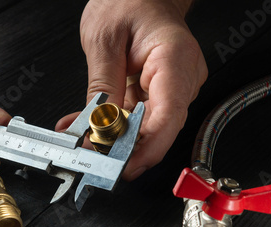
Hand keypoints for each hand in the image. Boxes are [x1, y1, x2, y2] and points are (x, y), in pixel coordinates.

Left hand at [56, 0, 207, 179]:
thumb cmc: (129, 0)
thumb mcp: (104, 41)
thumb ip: (103, 87)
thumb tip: (100, 129)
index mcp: (175, 59)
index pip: (168, 117)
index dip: (146, 149)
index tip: (123, 165)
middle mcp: (182, 77)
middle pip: (160, 128)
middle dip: (126, 148)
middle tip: (94, 157)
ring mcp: (175, 86)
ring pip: (149, 127)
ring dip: (118, 138)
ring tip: (87, 139)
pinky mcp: (163, 91)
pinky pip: (142, 117)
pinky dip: (118, 125)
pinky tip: (95, 126)